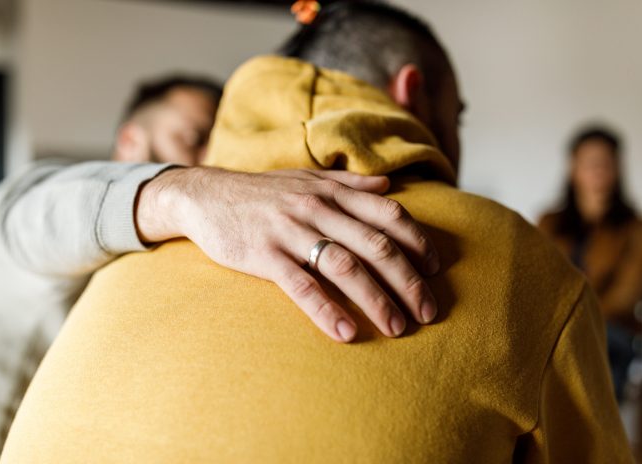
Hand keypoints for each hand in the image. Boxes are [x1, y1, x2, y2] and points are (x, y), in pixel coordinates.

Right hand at [136, 167, 438, 342]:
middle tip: (428, 312)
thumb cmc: (262, 192)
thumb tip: (388, 186)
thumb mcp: (307, 180)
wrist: (205, 195)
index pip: (389, 214)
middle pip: (376, 246)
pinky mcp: (265, 255)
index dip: (418, 242)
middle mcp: (318, 210)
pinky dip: (325, 309)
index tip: (435, 269)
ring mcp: (291, 232)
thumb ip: (350, 184)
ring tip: (397, 328)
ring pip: (345, 267)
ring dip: (377, 300)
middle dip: (408, 281)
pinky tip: (345, 332)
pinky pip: (301, 285)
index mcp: (332, 193)